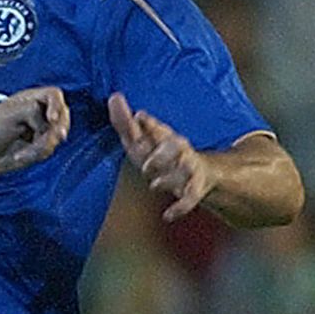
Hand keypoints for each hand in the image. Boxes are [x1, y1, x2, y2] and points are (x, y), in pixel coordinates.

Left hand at [0, 85, 69, 175]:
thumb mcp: (9, 114)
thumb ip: (32, 110)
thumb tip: (52, 121)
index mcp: (29, 99)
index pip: (54, 94)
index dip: (57, 105)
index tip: (52, 119)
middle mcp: (37, 113)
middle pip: (63, 115)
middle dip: (54, 130)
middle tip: (46, 140)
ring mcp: (39, 130)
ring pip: (57, 135)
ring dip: (42, 145)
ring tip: (23, 151)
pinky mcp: (38, 147)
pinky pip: (49, 150)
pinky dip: (36, 154)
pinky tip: (20, 156)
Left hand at [107, 92, 210, 221]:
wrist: (201, 174)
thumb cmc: (162, 155)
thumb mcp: (142, 142)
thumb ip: (125, 123)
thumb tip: (113, 97)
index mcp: (166, 137)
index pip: (157, 129)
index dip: (149, 124)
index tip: (139, 115)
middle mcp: (179, 150)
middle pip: (175, 148)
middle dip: (161, 154)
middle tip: (145, 164)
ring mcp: (189, 169)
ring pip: (184, 171)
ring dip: (169, 179)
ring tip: (155, 185)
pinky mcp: (195, 188)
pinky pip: (190, 199)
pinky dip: (181, 208)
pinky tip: (168, 216)